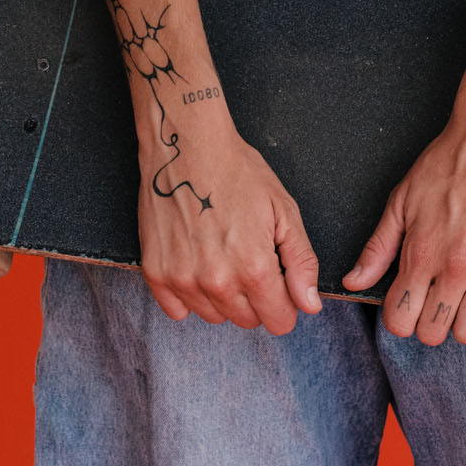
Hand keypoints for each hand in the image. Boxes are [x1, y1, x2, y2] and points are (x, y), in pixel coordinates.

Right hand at [138, 121, 322, 335]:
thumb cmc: (237, 171)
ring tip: (222, 253)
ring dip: (224, 296)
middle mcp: (216, 282)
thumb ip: (301, 262)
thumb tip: (310, 305)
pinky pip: (178, 310)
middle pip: (247, 320)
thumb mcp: (283, 210)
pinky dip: (190, 295)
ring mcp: (182, 279)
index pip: (279, 321)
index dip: (286, 302)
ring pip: (214, 316)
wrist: (187, 145)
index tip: (279, 280)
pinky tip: (197, 262)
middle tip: (249, 256)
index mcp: (254, 268)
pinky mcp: (156, 272)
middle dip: (256, 297)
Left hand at [342, 103, 465, 346]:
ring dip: (461, 327)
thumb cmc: (446, 161)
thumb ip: (378, 247)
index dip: (398, 318)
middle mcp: (455, 266)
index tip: (405, 304)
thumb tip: (354, 281)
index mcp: (421, 251)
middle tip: (433, 301)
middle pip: (433, 332)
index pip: (400, 320)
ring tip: (460, 305)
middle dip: (427, 323)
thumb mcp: (402, 200)